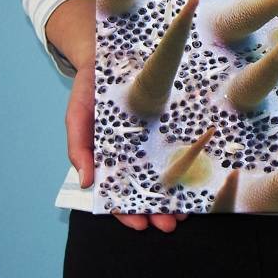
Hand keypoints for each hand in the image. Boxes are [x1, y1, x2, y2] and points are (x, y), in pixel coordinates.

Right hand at [66, 59, 187, 231]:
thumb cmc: (90, 90)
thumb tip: (86, 182)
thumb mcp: (78, 117)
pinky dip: (191, 160)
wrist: (109, 53)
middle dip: (159, 209)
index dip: (129, 210)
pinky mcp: (174, 119)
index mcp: (113, 156)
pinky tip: (200, 175)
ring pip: (169, 170)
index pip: (121, 191)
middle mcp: (138, 151)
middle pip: (149, 187)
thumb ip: (79, 149)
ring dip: (178, 193)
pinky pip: (184, 142)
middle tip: (171, 224)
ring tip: (188, 209)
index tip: (142, 224)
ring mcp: (157, 136)